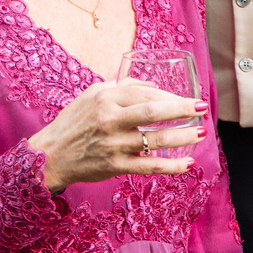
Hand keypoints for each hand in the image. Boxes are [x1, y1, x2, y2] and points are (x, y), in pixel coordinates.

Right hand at [29, 81, 205, 189]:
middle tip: (202, 109)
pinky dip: (171, 166)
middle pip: (153, 113)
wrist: (51, 155)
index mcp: (106, 99)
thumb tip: (154, 85)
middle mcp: (110, 120)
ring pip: (155, 140)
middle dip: (182, 110)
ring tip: (200, 133)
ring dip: (182, 137)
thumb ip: (123, 86)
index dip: (170, 96)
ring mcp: (114, 145)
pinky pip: (149, 166)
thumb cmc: (73, 122)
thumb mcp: (93, 94)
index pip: (145, 94)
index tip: (188, 98)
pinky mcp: (115, 166)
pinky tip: (187, 164)